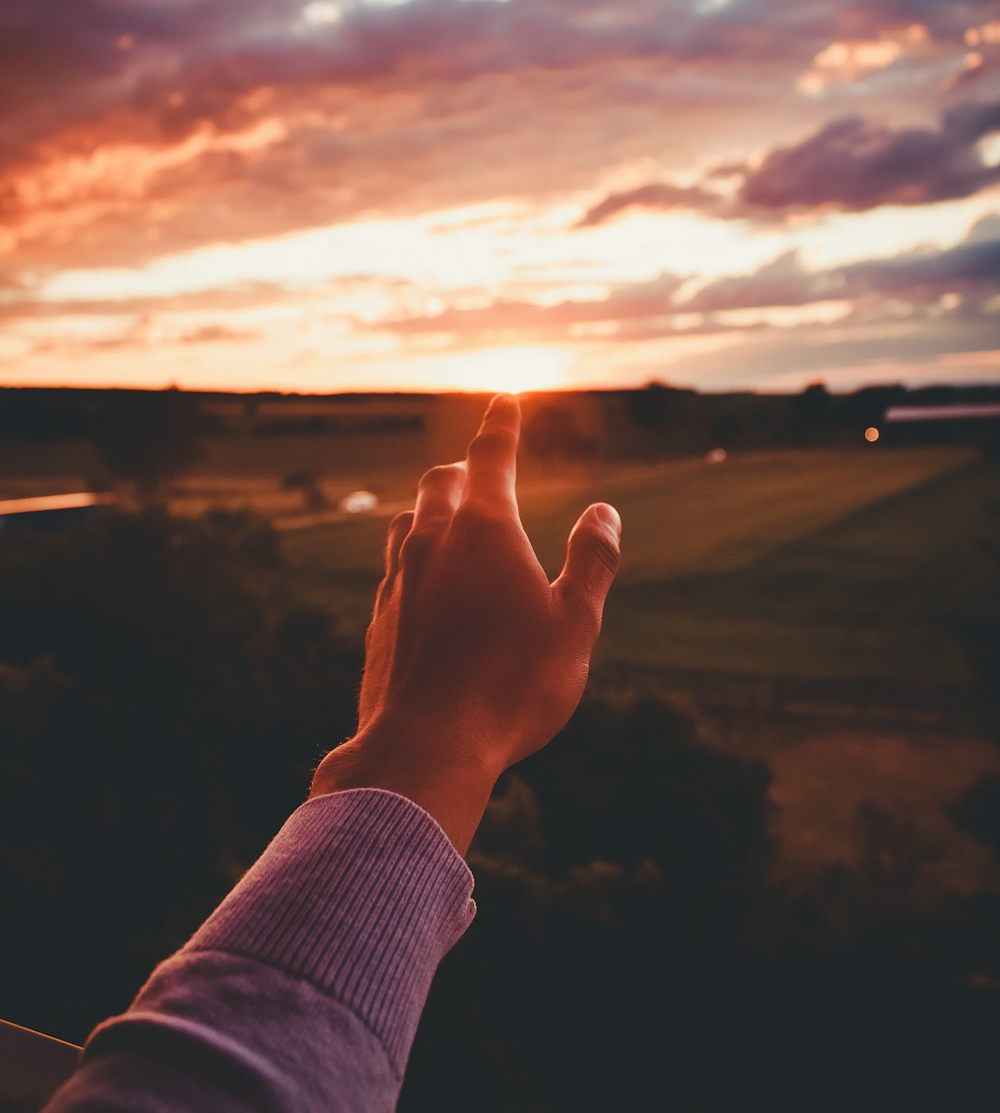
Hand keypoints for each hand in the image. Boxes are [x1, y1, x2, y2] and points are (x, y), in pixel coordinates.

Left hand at [311, 394, 621, 851]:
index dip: (503, 424)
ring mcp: (397, 579)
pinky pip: (394, 570)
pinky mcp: (378, 619)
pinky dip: (414, 560)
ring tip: (450, 524)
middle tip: (481, 470)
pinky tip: (426, 588)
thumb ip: (592, 561)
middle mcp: (432, 542)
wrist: (426, 747)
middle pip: (440, 482)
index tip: (506, 398)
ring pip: (407, 522)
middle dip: (464, 469)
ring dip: (431, 512)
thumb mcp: (575, 624)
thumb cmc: (513, 686)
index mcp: (484, 530)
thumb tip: (604, 511)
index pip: (492, 456)